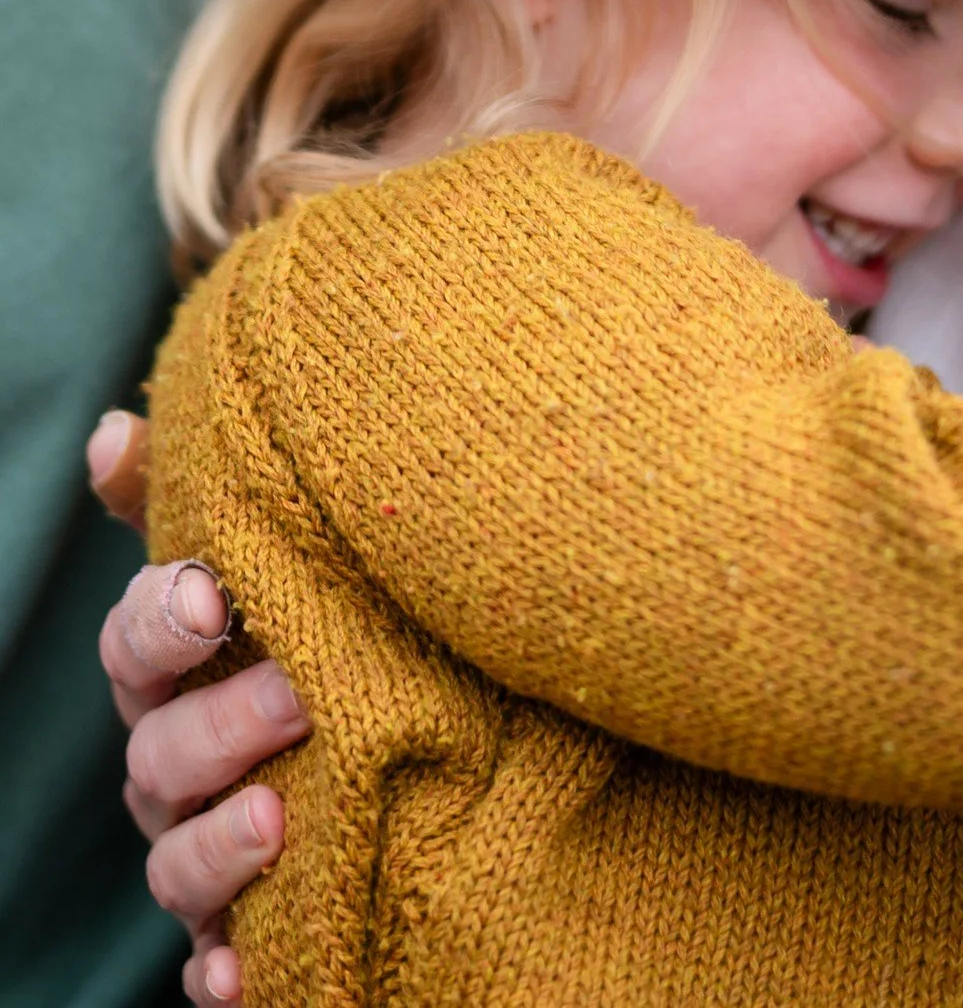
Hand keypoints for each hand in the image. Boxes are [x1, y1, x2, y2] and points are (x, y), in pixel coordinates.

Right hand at [91, 416, 308, 1005]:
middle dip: (220, 720)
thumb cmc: (316, 628)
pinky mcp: (245, 934)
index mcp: (176, 672)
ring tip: (281, 813)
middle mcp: (177, 766)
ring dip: (217, 844)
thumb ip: (191, 495)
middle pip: (160, 753)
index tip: (214, 594)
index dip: (160, 621)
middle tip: (303, 688)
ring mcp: (206, 851)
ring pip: (174, 861)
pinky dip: (222, 972)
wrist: (428, 734)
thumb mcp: (269, 554)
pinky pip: (212, 966)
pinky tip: (244, 974)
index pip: (134, 645)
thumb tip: (112, 432)